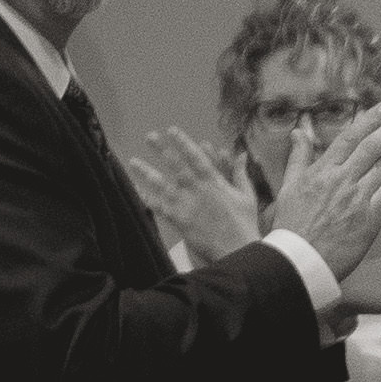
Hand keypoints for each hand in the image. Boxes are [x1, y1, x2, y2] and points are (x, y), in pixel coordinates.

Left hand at [127, 125, 261, 257]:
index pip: (196, 157)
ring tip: (134, 162)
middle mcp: (199, 191)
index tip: (172, 130)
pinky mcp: (181, 221)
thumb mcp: (247, 197)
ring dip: (147, 172)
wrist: (238, 250)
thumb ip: (240, 174)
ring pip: (164, 185)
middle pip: (177, 166)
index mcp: (215, 183)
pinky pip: (160, 208)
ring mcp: (188, 205)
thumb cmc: (245, 224)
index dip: (183, 142)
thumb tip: (241, 154)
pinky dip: (148, 199)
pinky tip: (137, 190)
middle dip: (162, 150)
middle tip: (150, 136)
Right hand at [260, 101, 380, 286]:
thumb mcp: (288, 186)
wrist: (298, 259)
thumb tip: (298, 131)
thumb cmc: (291, 226)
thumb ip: (298, 157)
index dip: (371, 120)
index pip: (350, 138)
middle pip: (372, 147)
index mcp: (322, 171)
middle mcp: (341, 180)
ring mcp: (357, 198)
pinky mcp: (369, 219)